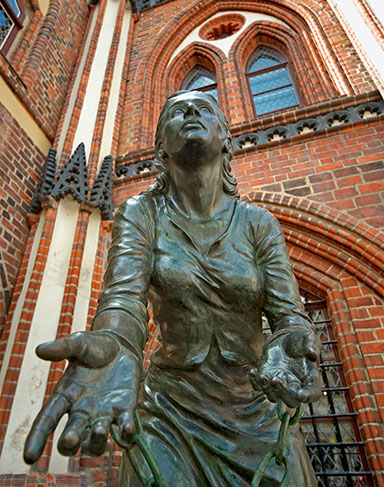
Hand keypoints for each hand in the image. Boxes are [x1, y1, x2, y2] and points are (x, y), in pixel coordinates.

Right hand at [24, 331, 141, 463]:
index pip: (47, 420)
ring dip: (96, 441)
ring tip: (99, 429)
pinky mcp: (125, 409)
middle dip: (69, 443)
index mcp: (65, 395)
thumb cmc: (95, 346)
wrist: (121, 345)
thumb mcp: (78, 344)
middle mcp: (82, 410)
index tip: (30, 457)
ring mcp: (104, 413)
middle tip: (70, 438)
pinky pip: (124, 429)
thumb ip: (62, 348)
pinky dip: (127, 434)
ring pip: (96, 441)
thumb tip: (39, 350)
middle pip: (70, 437)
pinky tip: (128, 430)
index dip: (37, 438)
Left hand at [249, 330, 320, 407]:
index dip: (308, 396)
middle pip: (290, 401)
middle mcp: (295, 385)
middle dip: (282, 393)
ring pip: (273, 397)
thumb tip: (311, 353)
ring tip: (262, 376)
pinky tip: (253, 371)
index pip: (312, 393)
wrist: (287, 337)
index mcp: (310, 379)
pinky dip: (254, 382)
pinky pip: (258, 386)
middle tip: (276, 379)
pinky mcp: (267, 377)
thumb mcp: (310, 338)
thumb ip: (313, 345)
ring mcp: (280, 383)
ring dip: (267, 389)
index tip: (301, 395)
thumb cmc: (302, 339)